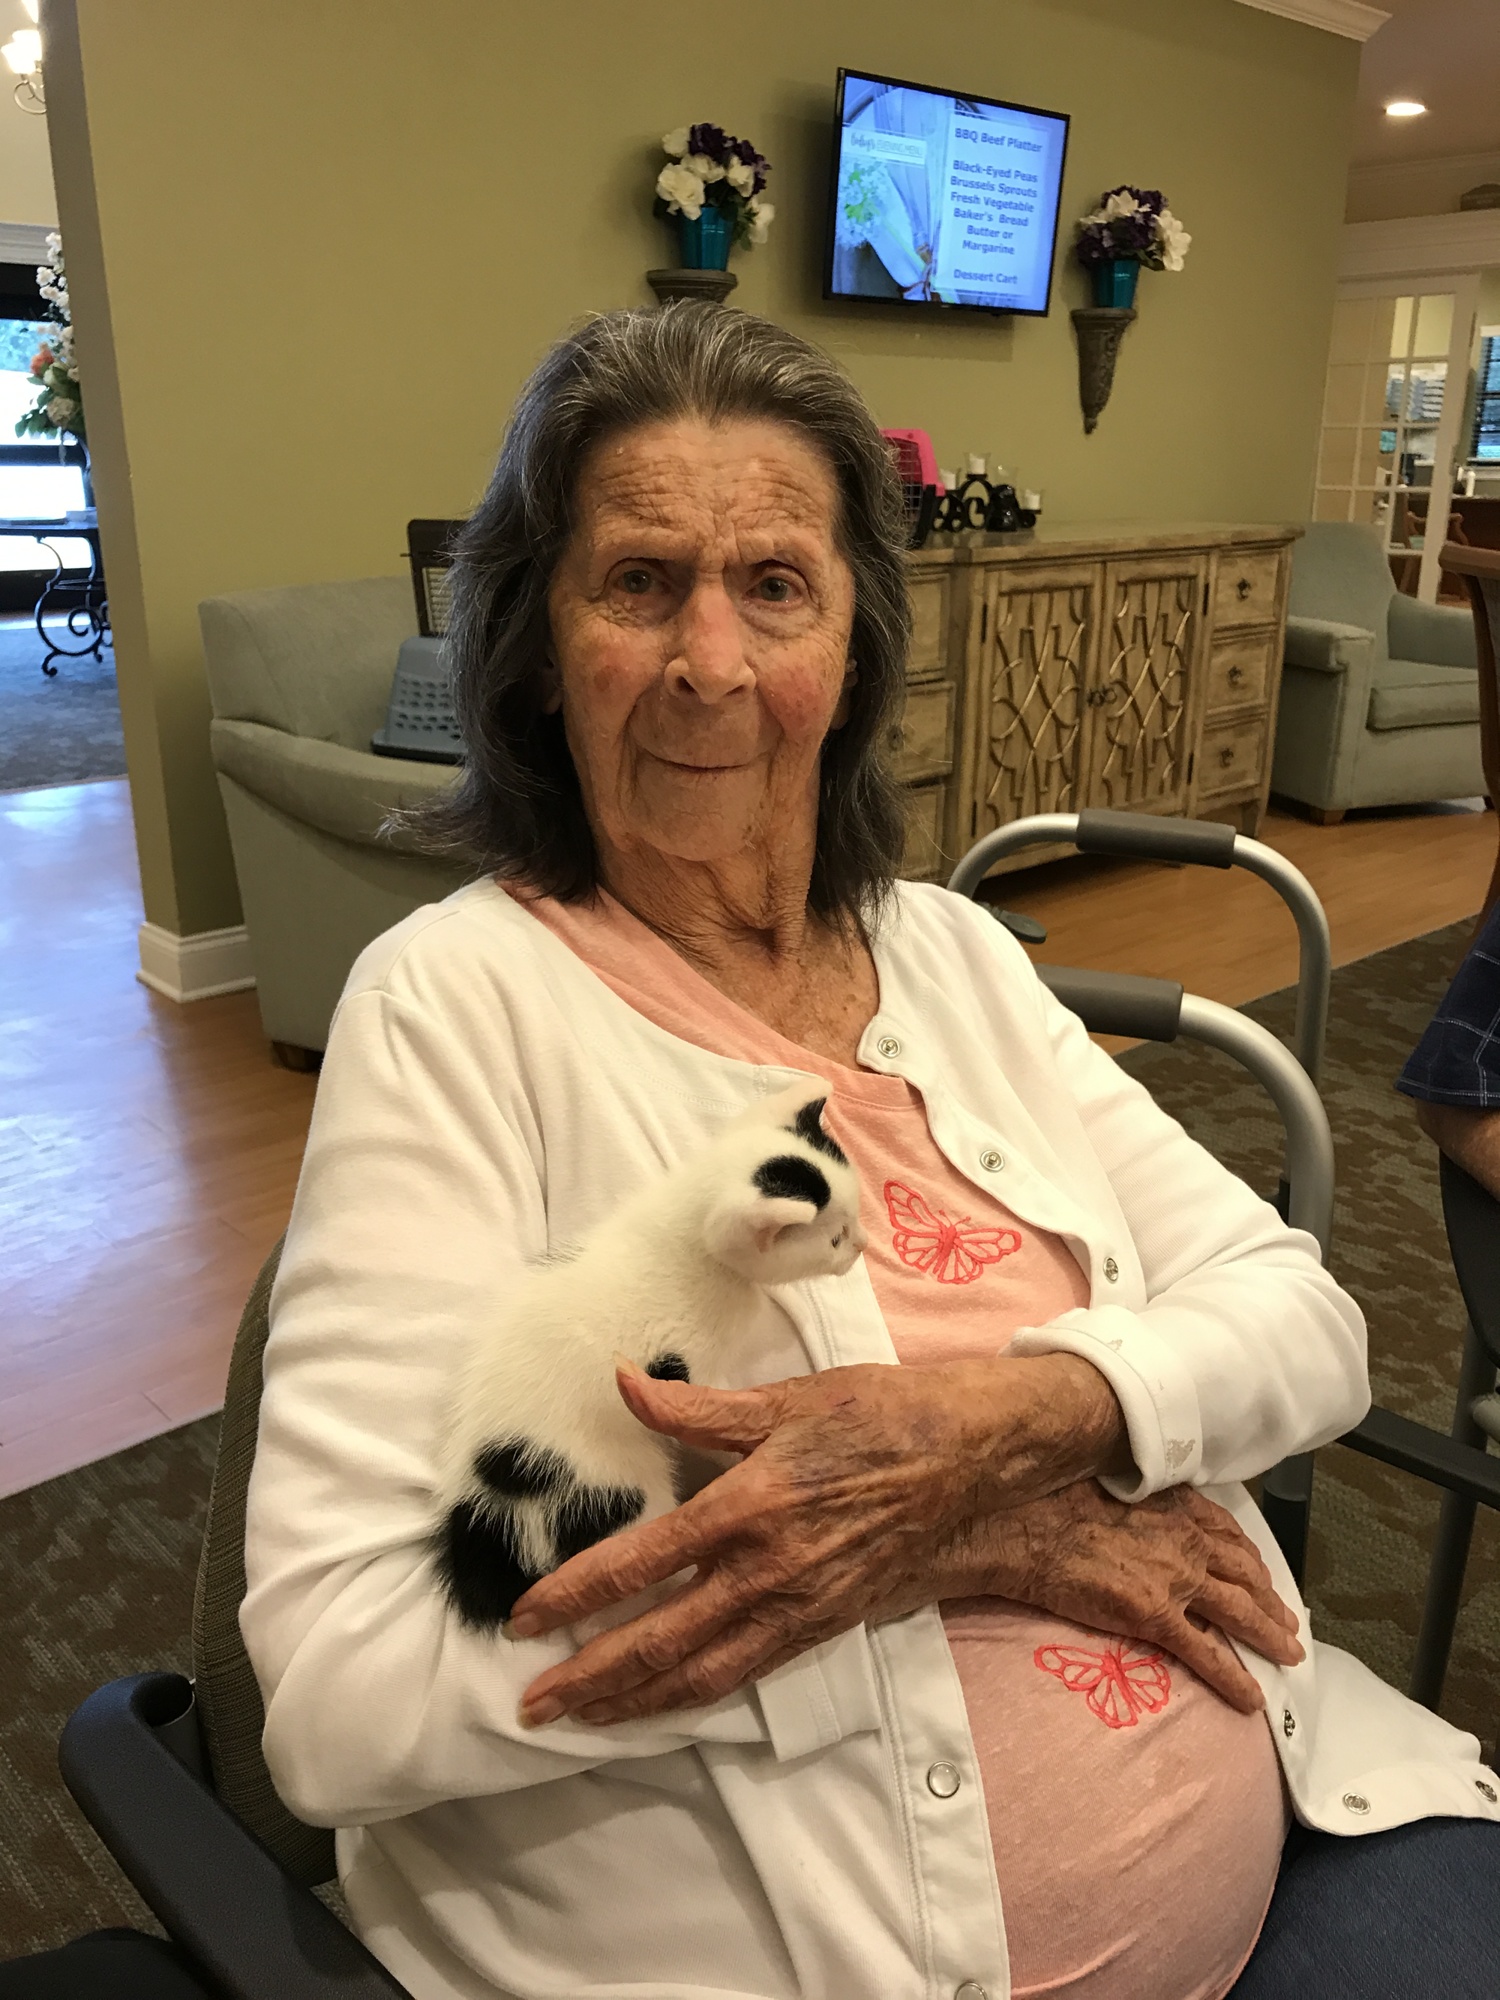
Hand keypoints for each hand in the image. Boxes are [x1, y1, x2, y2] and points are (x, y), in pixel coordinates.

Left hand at [511, 1350, 1125, 1726]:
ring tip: (583, 1719)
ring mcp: (799, 1606)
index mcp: (750, 1505)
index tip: (526, 1617)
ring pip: (703, 1672)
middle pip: (662, 1640)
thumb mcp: (785, 1398)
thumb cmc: (877, 1414)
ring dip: (637, 1700)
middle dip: (592, 1679)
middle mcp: (768, 1570)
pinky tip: (665, 1700)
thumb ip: (695, 1406)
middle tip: (532, 1705)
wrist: (969, 1456)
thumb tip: (622, 1383)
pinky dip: (697, 1694)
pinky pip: (749, 1671)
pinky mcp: (825, 1623)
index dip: (578, 1593)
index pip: (642, 1561)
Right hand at [972, 1479, 1304, 1712]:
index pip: (1229, 1534)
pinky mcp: (1157, 1616)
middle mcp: (1186, 1541)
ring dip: (1270, 1635)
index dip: (1250, 1557)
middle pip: (1245, 1574)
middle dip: (1271, 1599)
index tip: (1260, 1571)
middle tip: (1288, 1618)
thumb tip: (1144, 1509)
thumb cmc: (1057, 1500)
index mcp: (1176, 1506)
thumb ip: (1143, 1500)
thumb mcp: (1112, 1483)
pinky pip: (1208, 1654)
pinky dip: (1234, 1679)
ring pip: (1240, 1612)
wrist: (1031, 1528)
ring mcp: (1176, 1580)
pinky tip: (1253, 1698)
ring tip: (1289, 1653)